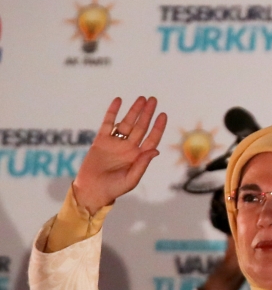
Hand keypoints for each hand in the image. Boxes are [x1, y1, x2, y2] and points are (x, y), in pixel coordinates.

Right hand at [73, 97, 166, 214]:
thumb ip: (142, 164)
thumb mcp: (131, 179)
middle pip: (141, 127)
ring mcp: (115, 143)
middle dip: (147, 113)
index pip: (152, 138)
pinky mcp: (101, 141)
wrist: (91, 191)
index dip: (158, 127)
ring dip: (134, 110)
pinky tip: (118, 100)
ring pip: (126, 123)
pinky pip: (107, 123)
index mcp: (138, 156)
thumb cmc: (113, 189)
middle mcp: (129, 147)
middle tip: (153, 100)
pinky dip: (112, 112)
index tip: (163, 115)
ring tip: (142, 98)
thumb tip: (156, 150)